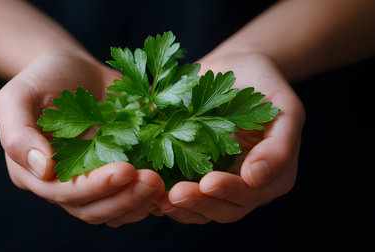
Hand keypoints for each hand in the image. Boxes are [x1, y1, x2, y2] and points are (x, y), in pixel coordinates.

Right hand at [0, 51, 164, 226]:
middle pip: (93, 209)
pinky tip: (169, 182)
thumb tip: (42, 168)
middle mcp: (65, 185)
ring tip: (163, 183)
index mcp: (36, 174)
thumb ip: (17, 133)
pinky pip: (133, 195)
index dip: (95, 187)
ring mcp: (93, 180)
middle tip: (152, 181)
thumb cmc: (41, 78)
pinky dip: (150, 195)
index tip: (125, 170)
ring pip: (115, 209)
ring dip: (140, 202)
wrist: (71, 68)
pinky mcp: (116, 170)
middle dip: (124, 199)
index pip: (64, 193)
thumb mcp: (16, 97)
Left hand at [157, 52, 304, 223]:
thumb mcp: (285, 107)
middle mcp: (247, 186)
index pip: (252, 193)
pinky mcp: (195, 174)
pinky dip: (166, 196)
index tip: (207, 183)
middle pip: (226, 209)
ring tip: (158, 198)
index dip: (230, 191)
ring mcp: (220, 182)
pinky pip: (183, 194)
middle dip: (200, 203)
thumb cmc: (263, 83)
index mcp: (273, 175)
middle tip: (174, 195)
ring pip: (202, 209)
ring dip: (180, 207)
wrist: (236, 69)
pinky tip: (149, 190)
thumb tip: (256, 177)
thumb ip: (279, 145)